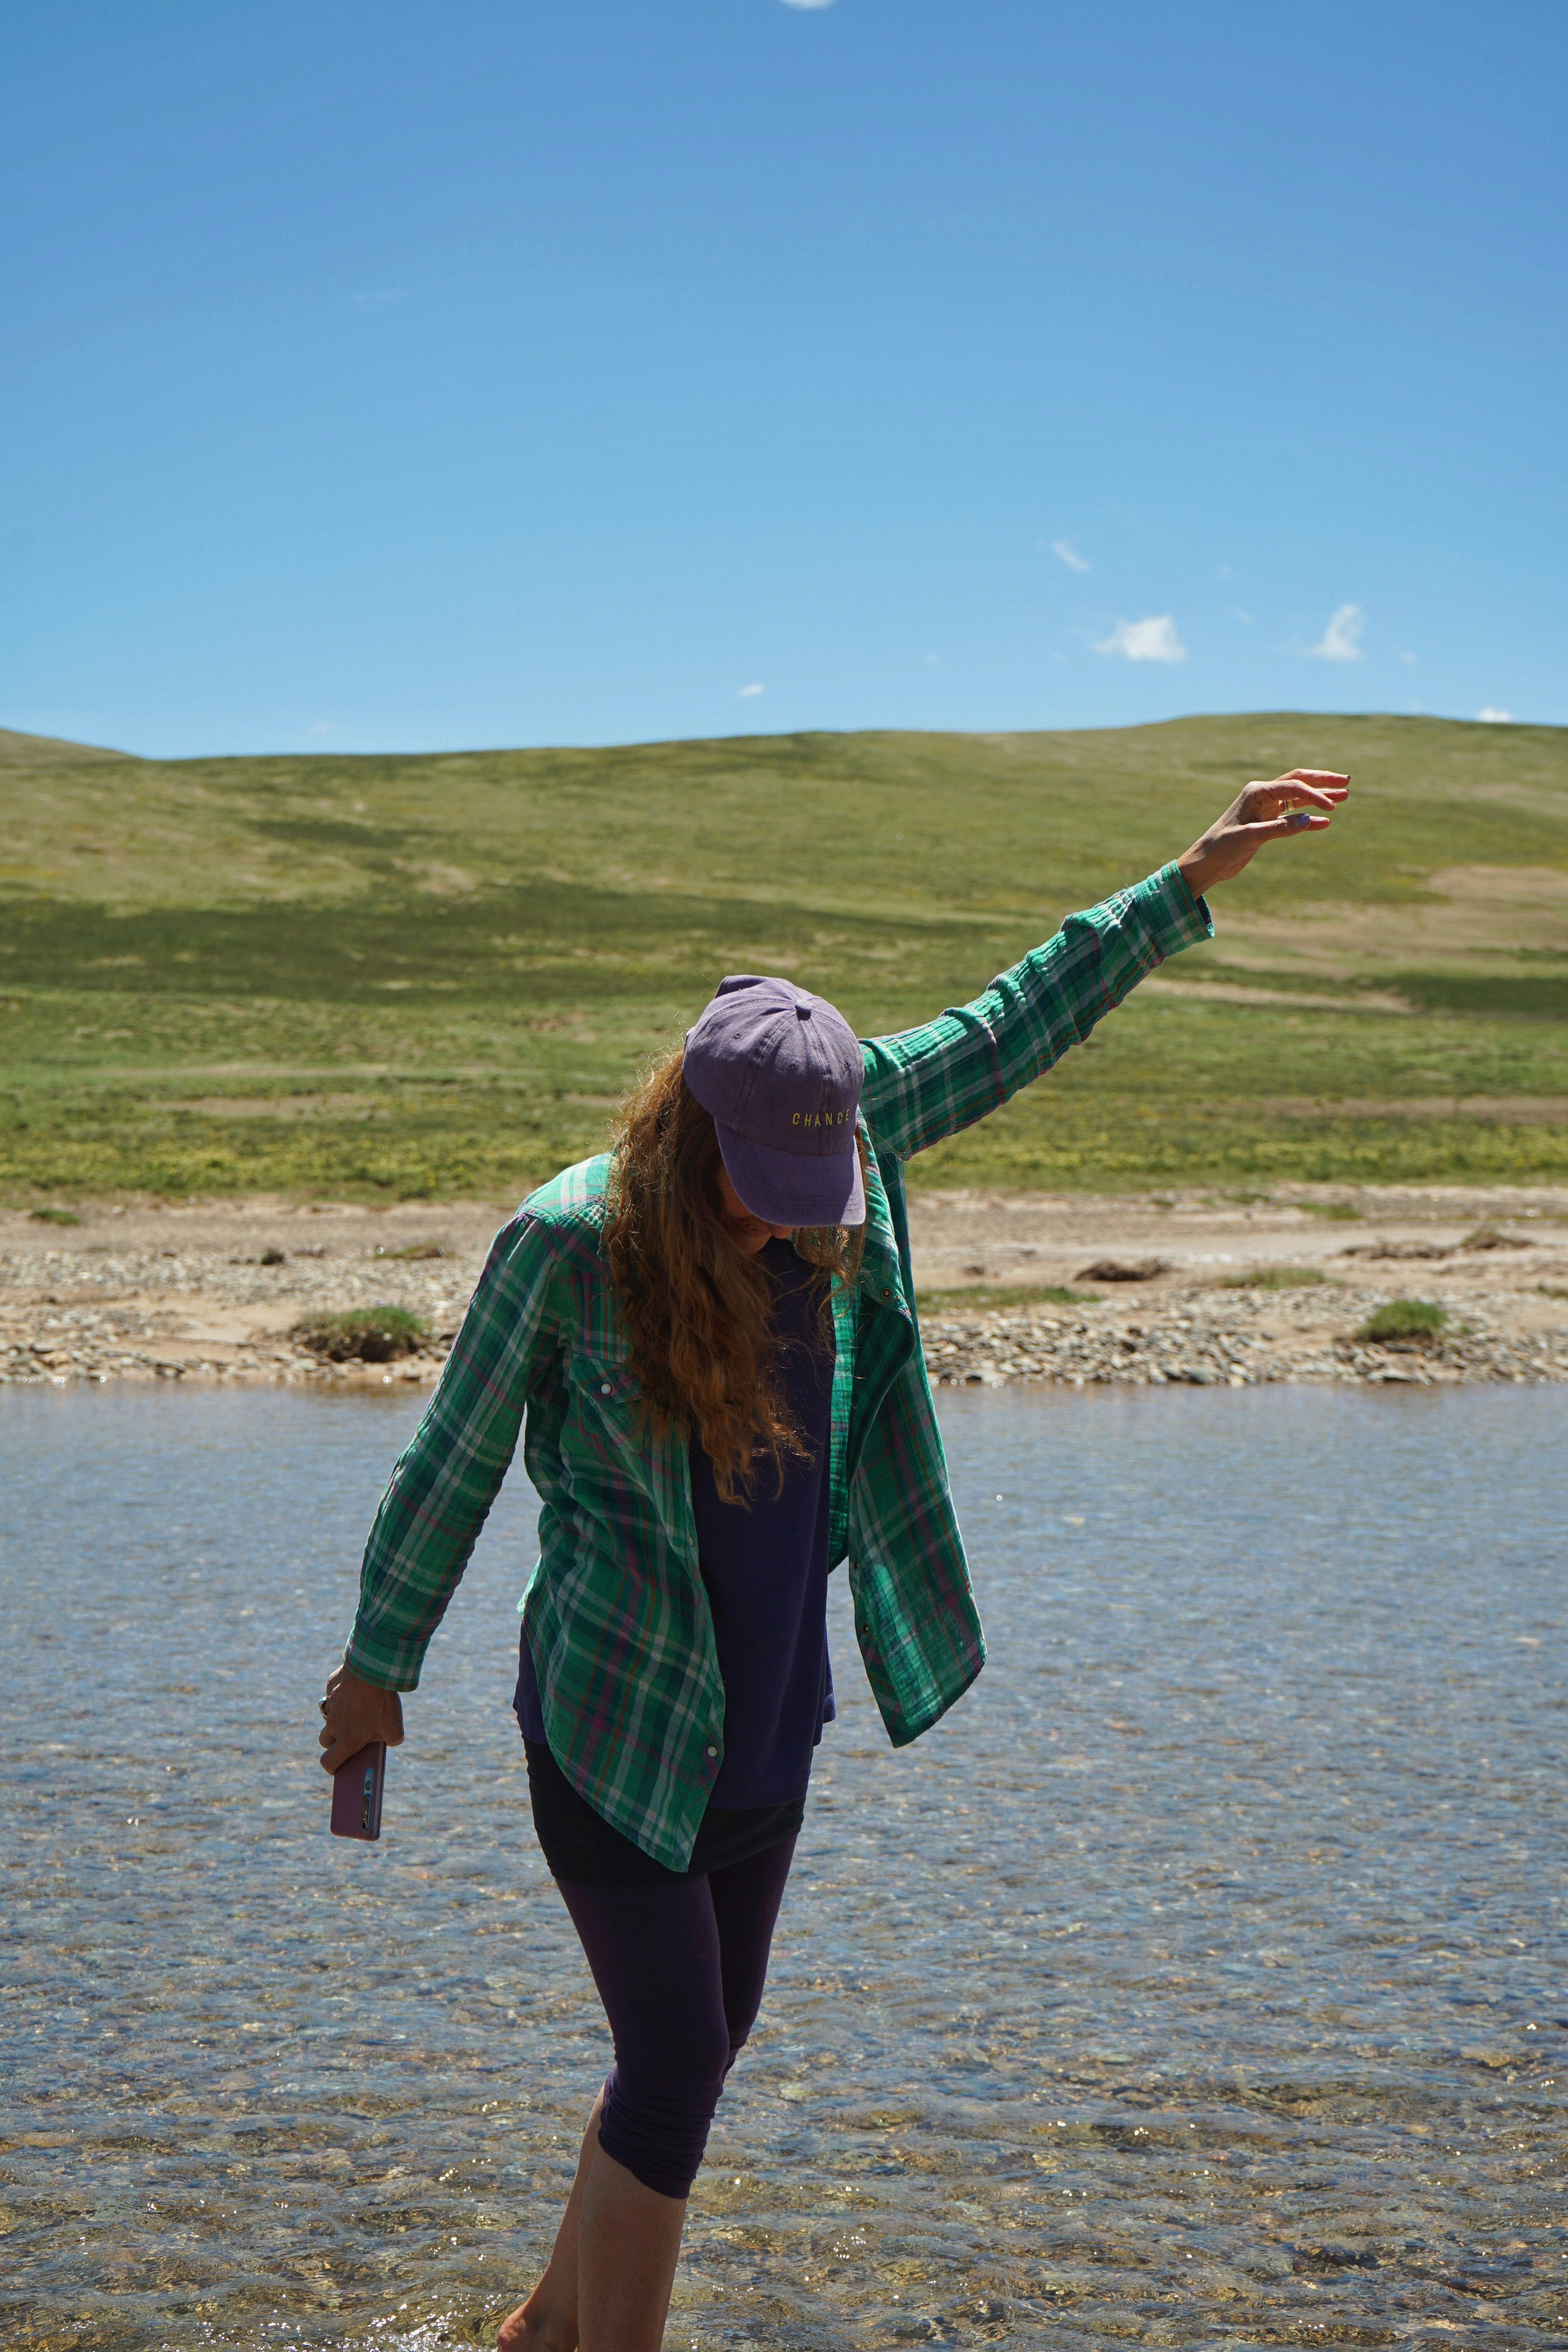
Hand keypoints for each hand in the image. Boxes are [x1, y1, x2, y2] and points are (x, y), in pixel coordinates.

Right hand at [318, 1661, 403, 1773]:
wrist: (371, 1670)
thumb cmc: (382, 1703)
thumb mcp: (395, 1728)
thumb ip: (392, 1740)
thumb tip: (391, 1740)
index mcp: (347, 1740)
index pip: (328, 1762)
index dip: (331, 1767)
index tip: (337, 1766)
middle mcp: (334, 1725)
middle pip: (325, 1741)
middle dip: (333, 1742)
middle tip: (349, 1735)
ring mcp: (330, 1705)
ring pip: (328, 1717)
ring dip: (337, 1717)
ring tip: (356, 1709)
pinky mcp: (331, 1687)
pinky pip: (332, 1694)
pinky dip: (341, 1695)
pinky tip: (356, 1689)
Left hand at [1176, 770, 1348, 897]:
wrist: (1206, 862)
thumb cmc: (1221, 847)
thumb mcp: (1249, 838)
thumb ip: (1279, 828)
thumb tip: (1311, 820)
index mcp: (1256, 793)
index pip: (1292, 787)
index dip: (1314, 794)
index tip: (1331, 807)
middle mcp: (1262, 795)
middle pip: (1298, 781)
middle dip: (1323, 781)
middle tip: (1347, 781)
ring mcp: (1265, 807)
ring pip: (1298, 796)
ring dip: (1320, 795)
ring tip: (1344, 795)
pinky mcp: (1267, 821)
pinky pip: (1293, 815)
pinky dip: (1309, 817)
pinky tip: (1325, 822)